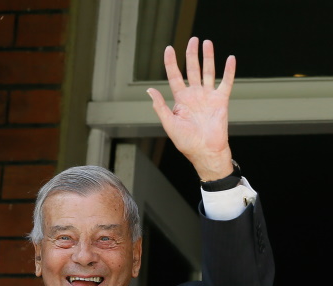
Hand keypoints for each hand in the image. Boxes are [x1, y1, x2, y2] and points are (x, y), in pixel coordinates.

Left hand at [148, 37, 235, 180]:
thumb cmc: (186, 141)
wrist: (205, 151)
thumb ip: (160, 106)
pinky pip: (226, 82)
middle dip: (191, 54)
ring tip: (207, 43)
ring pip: (208, 72)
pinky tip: (230, 59)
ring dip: (208, 57)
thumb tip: (149, 91)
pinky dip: (228, 71)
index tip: (169, 49)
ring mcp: (208, 96)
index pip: (174, 76)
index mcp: (180, 100)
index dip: (171, 63)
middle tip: (192, 40)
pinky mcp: (221, 101)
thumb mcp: (169, 123)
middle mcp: (194, 95)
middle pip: (192, 69)